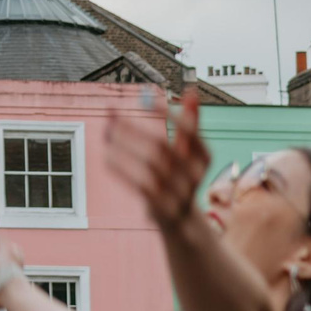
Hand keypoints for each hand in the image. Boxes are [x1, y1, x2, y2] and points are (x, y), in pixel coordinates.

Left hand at [107, 86, 211, 236]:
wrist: (181, 220)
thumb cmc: (180, 176)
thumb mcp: (188, 152)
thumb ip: (190, 122)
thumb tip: (192, 89)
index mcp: (204, 157)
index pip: (190, 131)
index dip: (168, 114)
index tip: (143, 101)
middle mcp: (196, 175)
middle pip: (161, 146)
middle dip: (133, 129)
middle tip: (111, 116)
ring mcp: (180, 194)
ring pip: (148, 165)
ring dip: (123, 147)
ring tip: (106, 134)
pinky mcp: (163, 209)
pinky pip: (140, 185)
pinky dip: (123, 169)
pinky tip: (108, 156)